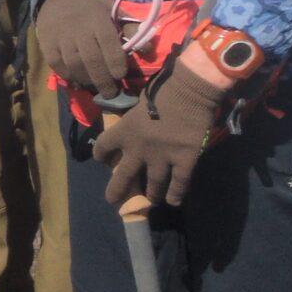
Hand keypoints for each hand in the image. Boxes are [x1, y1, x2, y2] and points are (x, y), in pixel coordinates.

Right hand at [34, 0, 130, 95]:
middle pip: (91, 59)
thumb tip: (148, 50)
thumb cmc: (92, 6)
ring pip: (74, 64)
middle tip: (110, 93)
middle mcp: (78, 28)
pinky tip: (77, 81)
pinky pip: (56, 64)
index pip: (108, 43)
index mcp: (98, 18)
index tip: (120, 75)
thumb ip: (132, 29)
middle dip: (103, 80)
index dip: (115, 62)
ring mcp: (60, 36)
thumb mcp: (114, 11)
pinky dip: (67, 75)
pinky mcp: (46, 43)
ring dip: (86, 80)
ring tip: (95, 88)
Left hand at [93, 59, 226, 206]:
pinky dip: (176, 194)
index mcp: (124, 131)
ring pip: (154, 184)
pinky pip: (179, 183)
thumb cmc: (162, 91)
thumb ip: (133, 120)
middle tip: (113, 199)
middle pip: (123, 176)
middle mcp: (139, 149)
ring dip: (151, 194)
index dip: (101, 154)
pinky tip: (173, 201)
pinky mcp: (185, 160)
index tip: (103, 159)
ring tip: (150, 201)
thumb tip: (134, 125)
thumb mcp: (137, 104)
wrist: (189, 91)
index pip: (103, 147)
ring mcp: (162, 157)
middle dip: (117, 190)